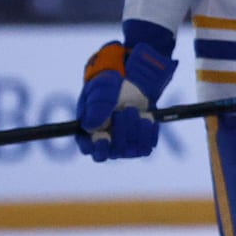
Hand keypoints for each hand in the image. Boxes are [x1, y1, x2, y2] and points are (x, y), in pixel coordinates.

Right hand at [75, 41, 176, 161]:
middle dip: (121, 133)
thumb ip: (96, 106)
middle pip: (113, 153)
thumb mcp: (101, 91)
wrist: (132, 83)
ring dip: (135, 128)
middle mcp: (106, 143)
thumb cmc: (109, 86)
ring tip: (132, 108)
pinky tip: (146, 116)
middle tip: (124, 111)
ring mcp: (124, 145)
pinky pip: (147, 146)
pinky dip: (148, 130)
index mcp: (87, 132)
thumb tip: (91, 127)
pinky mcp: (141, 143)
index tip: (104, 136)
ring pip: (131, 150)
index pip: (90, 150)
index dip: (97, 148)